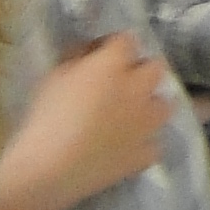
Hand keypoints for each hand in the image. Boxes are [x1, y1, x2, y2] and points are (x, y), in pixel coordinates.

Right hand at [0, 34, 177, 209]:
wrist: (50, 169)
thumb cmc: (45, 118)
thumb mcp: (53, 77)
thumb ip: (77, 59)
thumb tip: (89, 54)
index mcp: (113, 64)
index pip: (126, 39)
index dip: (112, 46)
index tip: (99, 55)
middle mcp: (139, 88)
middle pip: (156, 67)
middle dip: (141, 71)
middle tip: (120, 84)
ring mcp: (147, 122)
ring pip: (165, 105)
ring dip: (150, 106)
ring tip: (130, 116)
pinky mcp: (146, 153)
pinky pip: (154, 143)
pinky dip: (142, 144)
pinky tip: (126, 148)